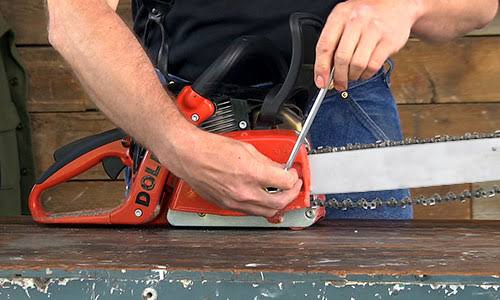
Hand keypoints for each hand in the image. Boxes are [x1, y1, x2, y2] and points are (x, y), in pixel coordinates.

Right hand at [159, 127, 302, 217]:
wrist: (188, 155)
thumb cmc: (210, 148)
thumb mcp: (246, 148)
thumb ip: (266, 161)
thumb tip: (279, 169)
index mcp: (251, 173)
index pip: (285, 182)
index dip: (294, 177)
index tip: (293, 174)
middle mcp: (244, 192)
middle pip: (279, 202)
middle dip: (291, 194)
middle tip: (293, 185)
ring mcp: (235, 202)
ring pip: (266, 212)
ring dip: (277, 204)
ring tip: (280, 193)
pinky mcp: (226, 206)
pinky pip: (250, 212)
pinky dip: (261, 206)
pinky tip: (262, 197)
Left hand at [314, 0, 422, 89]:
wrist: (395, 3)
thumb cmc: (365, 15)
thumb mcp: (344, 20)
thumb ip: (333, 42)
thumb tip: (325, 72)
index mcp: (340, 15)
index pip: (325, 46)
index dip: (321, 68)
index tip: (322, 82)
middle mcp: (357, 21)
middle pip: (341, 58)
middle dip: (338, 77)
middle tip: (339, 84)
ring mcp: (374, 30)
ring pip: (357, 64)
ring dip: (353, 76)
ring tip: (353, 75)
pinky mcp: (389, 40)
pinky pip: (373, 65)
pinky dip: (366, 74)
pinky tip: (365, 71)